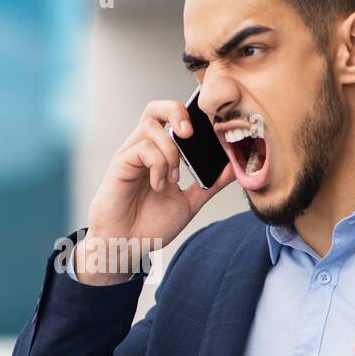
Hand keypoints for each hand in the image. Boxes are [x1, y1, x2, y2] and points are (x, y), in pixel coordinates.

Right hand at [77, 100, 234, 284]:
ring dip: (170, 151)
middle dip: (177, 112)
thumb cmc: (150, 226)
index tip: (209, 132)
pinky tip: (159, 186)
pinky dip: (158, 165)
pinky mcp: (120, 165)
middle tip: (190, 134)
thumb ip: (210, 184)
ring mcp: (130, 155)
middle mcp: (143, 149)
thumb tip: (234, 167)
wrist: (127, 247)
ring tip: (173, 179)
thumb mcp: (189, 203)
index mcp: (159, 154)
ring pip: (151, 125)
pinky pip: (143, 148)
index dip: (191, 115)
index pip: (172, 118)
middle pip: (156, 108)